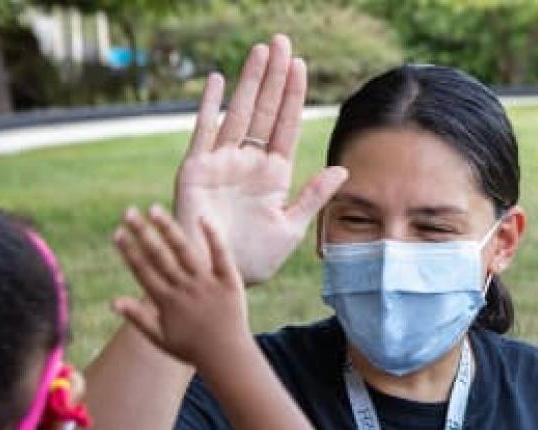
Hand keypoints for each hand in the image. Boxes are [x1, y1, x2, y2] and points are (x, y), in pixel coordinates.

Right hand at [112, 205, 247, 368]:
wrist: (228, 357)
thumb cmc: (192, 349)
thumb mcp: (161, 339)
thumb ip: (138, 318)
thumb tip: (112, 302)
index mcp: (166, 301)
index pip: (142, 270)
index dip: (128, 251)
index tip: (117, 232)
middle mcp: (184, 289)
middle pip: (159, 255)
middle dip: (141, 232)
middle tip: (129, 211)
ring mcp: (206, 283)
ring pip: (184, 250)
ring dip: (167, 228)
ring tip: (153, 209)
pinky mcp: (229, 281)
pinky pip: (220, 255)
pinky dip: (212, 236)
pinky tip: (202, 218)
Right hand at [175, 35, 348, 284]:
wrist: (219, 279)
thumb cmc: (254, 260)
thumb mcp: (292, 227)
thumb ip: (313, 196)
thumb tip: (342, 169)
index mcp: (272, 175)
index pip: (285, 125)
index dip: (293, 95)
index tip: (301, 65)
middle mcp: (247, 163)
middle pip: (263, 110)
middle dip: (273, 77)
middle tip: (282, 41)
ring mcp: (221, 164)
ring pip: (238, 113)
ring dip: (249, 82)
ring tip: (261, 51)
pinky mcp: (196, 171)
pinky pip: (203, 133)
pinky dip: (209, 107)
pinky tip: (217, 81)